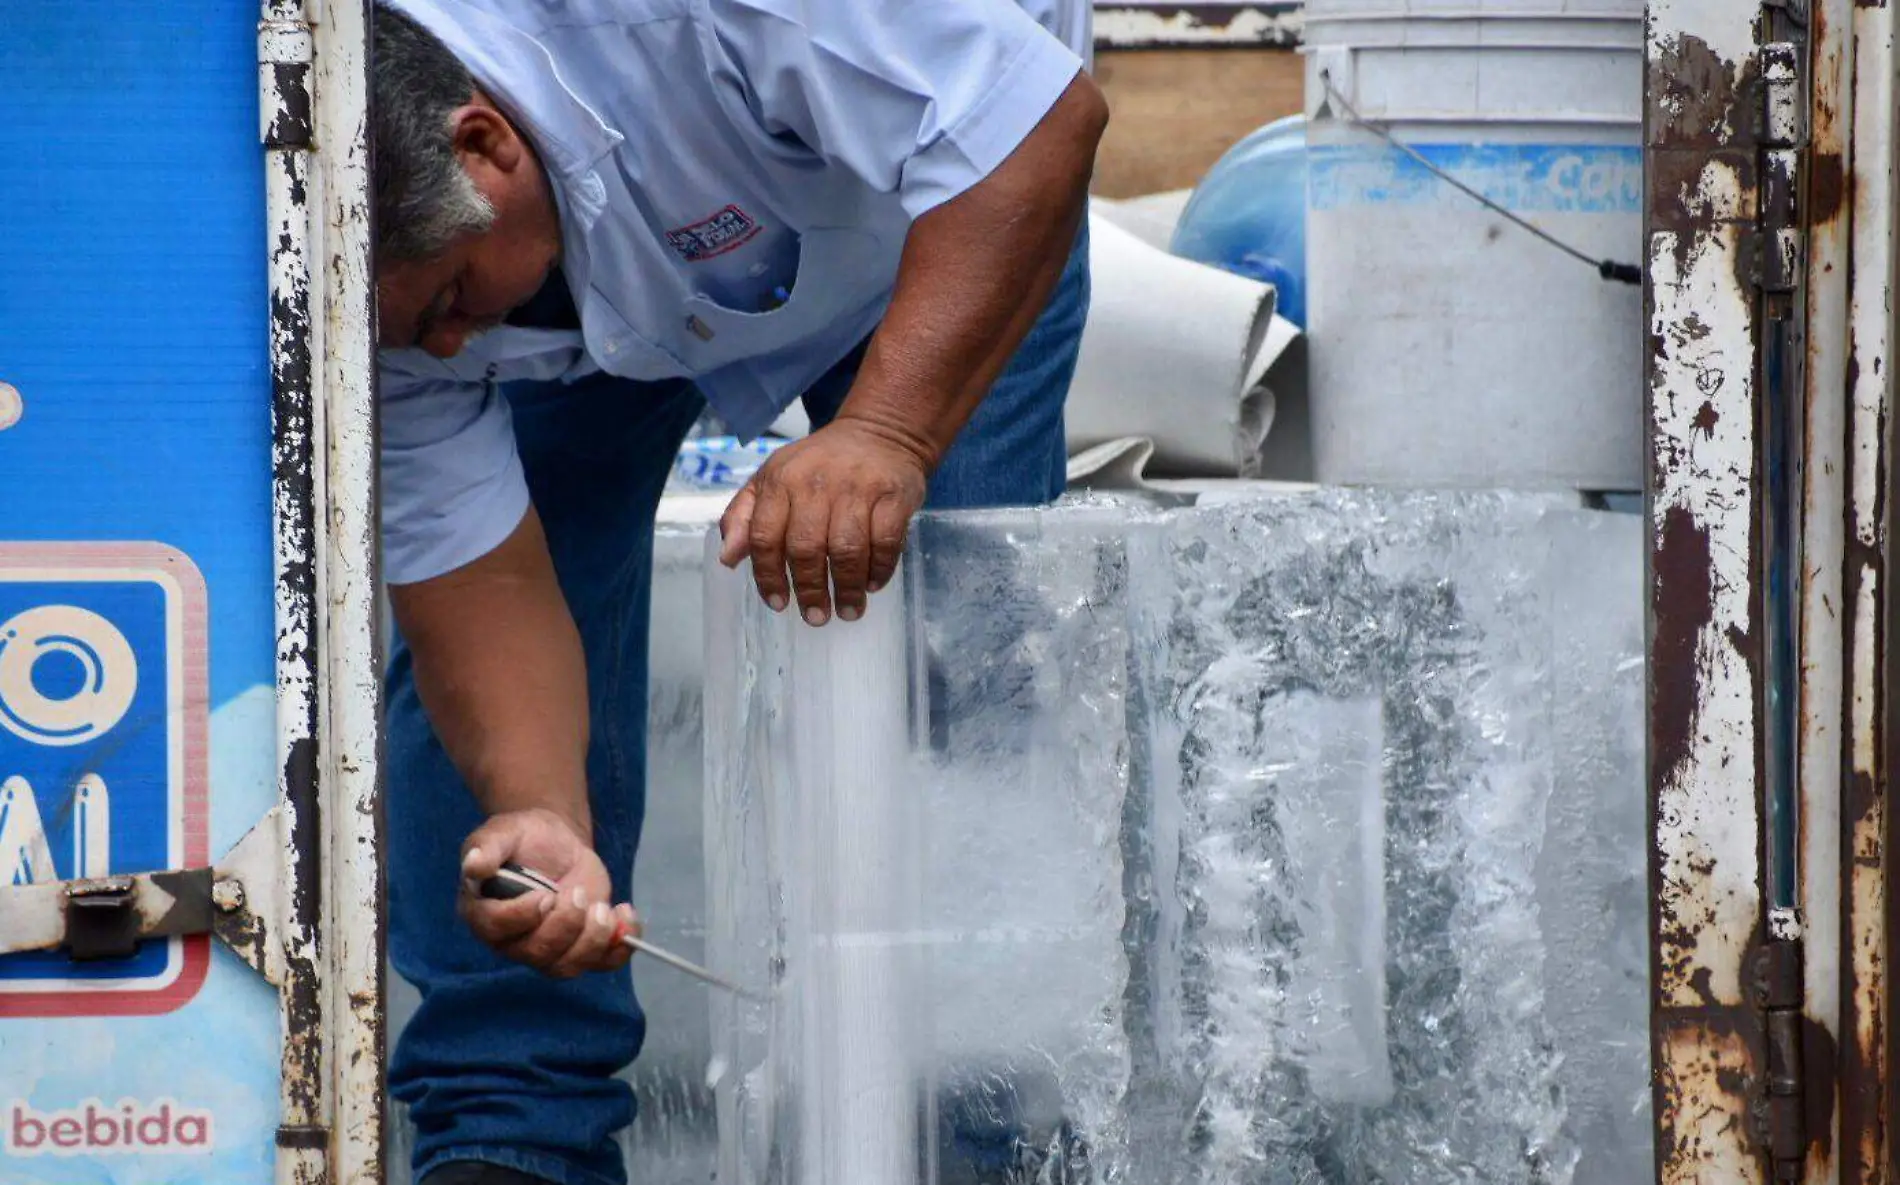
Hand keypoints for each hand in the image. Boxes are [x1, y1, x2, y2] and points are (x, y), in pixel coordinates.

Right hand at [457, 808, 640, 977]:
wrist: (555, 842)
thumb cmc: (521, 837)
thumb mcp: (502, 832)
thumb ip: (487, 848)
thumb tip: (473, 865)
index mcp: (483, 913)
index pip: (496, 929)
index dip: (523, 917)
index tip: (546, 893)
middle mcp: (512, 940)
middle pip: (537, 953)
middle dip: (566, 926)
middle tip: (581, 894)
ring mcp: (547, 948)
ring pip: (568, 966)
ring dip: (594, 940)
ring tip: (605, 907)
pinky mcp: (580, 945)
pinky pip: (601, 963)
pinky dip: (619, 946)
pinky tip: (624, 913)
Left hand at [718, 418, 928, 624]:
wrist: (879, 433)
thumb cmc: (818, 465)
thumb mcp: (771, 478)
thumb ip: (743, 516)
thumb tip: (728, 558)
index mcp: (780, 481)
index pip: (765, 536)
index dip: (768, 576)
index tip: (778, 603)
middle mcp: (816, 483)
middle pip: (806, 548)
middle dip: (810, 590)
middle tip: (816, 617)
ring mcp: (857, 488)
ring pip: (847, 549)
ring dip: (847, 587)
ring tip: (848, 610)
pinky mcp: (892, 495)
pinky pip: (885, 541)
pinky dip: (879, 568)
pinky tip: (872, 584)